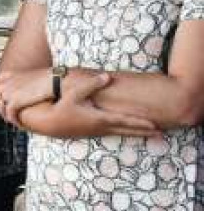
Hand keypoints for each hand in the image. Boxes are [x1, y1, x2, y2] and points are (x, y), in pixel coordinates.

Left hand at [0, 66, 54, 126]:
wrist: (55, 80)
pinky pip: (10, 115)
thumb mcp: (33, 75)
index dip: (1, 93)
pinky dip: (14, 121)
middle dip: (1, 105)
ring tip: (14, 120)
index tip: (5, 99)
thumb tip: (32, 87)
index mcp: (10, 75)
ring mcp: (8, 93)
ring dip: (7, 115)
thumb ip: (27, 81)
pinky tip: (20, 124)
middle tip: (8, 113)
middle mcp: (6, 83)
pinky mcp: (14, 103)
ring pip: (1, 108)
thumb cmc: (51, 77)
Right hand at [27, 70, 159, 137]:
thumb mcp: (74, 94)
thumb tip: (107, 76)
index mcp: (100, 119)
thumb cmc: (61, 108)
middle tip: (162, 134)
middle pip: (128, 130)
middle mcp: (102, 127)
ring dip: (137, 133)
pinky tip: (129, 131)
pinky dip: (126, 132)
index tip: (156, 126)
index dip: (141, 123)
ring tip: (151, 134)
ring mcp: (97, 131)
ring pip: (122, 133)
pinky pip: (115, 132)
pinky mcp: (93, 131)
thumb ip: (91, 85)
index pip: (125, 121)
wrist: (48, 123)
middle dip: (145, 132)